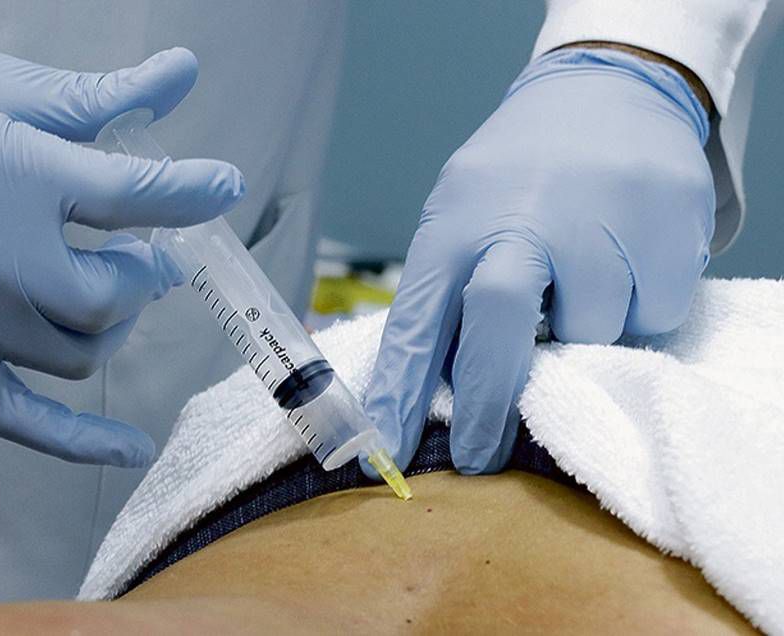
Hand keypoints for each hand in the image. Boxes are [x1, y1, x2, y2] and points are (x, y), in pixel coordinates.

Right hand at [0, 44, 243, 466]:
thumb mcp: (0, 84)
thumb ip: (97, 95)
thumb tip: (183, 71)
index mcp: (14, 177)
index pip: (136, 196)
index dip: (193, 192)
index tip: (223, 186)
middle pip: (110, 295)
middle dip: (145, 272)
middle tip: (147, 250)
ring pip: (79, 355)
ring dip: (116, 325)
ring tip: (113, 291)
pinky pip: (16, 416)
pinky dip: (78, 441)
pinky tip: (132, 448)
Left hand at [363, 48, 712, 474]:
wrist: (606, 88)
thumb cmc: (518, 175)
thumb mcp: (461, 213)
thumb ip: (450, 290)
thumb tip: (429, 386)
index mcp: (457, 221)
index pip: (418, 318)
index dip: (399, 393)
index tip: (388, 455)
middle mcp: (523, 218)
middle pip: (499, 323)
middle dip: (489, 400)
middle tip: (481, 454)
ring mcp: (600, 216)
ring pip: (594, 332)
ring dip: (585, 333)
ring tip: (579, 285)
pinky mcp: (668, 219)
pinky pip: (655, 312)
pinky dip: (639, 308)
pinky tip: (624, 264)